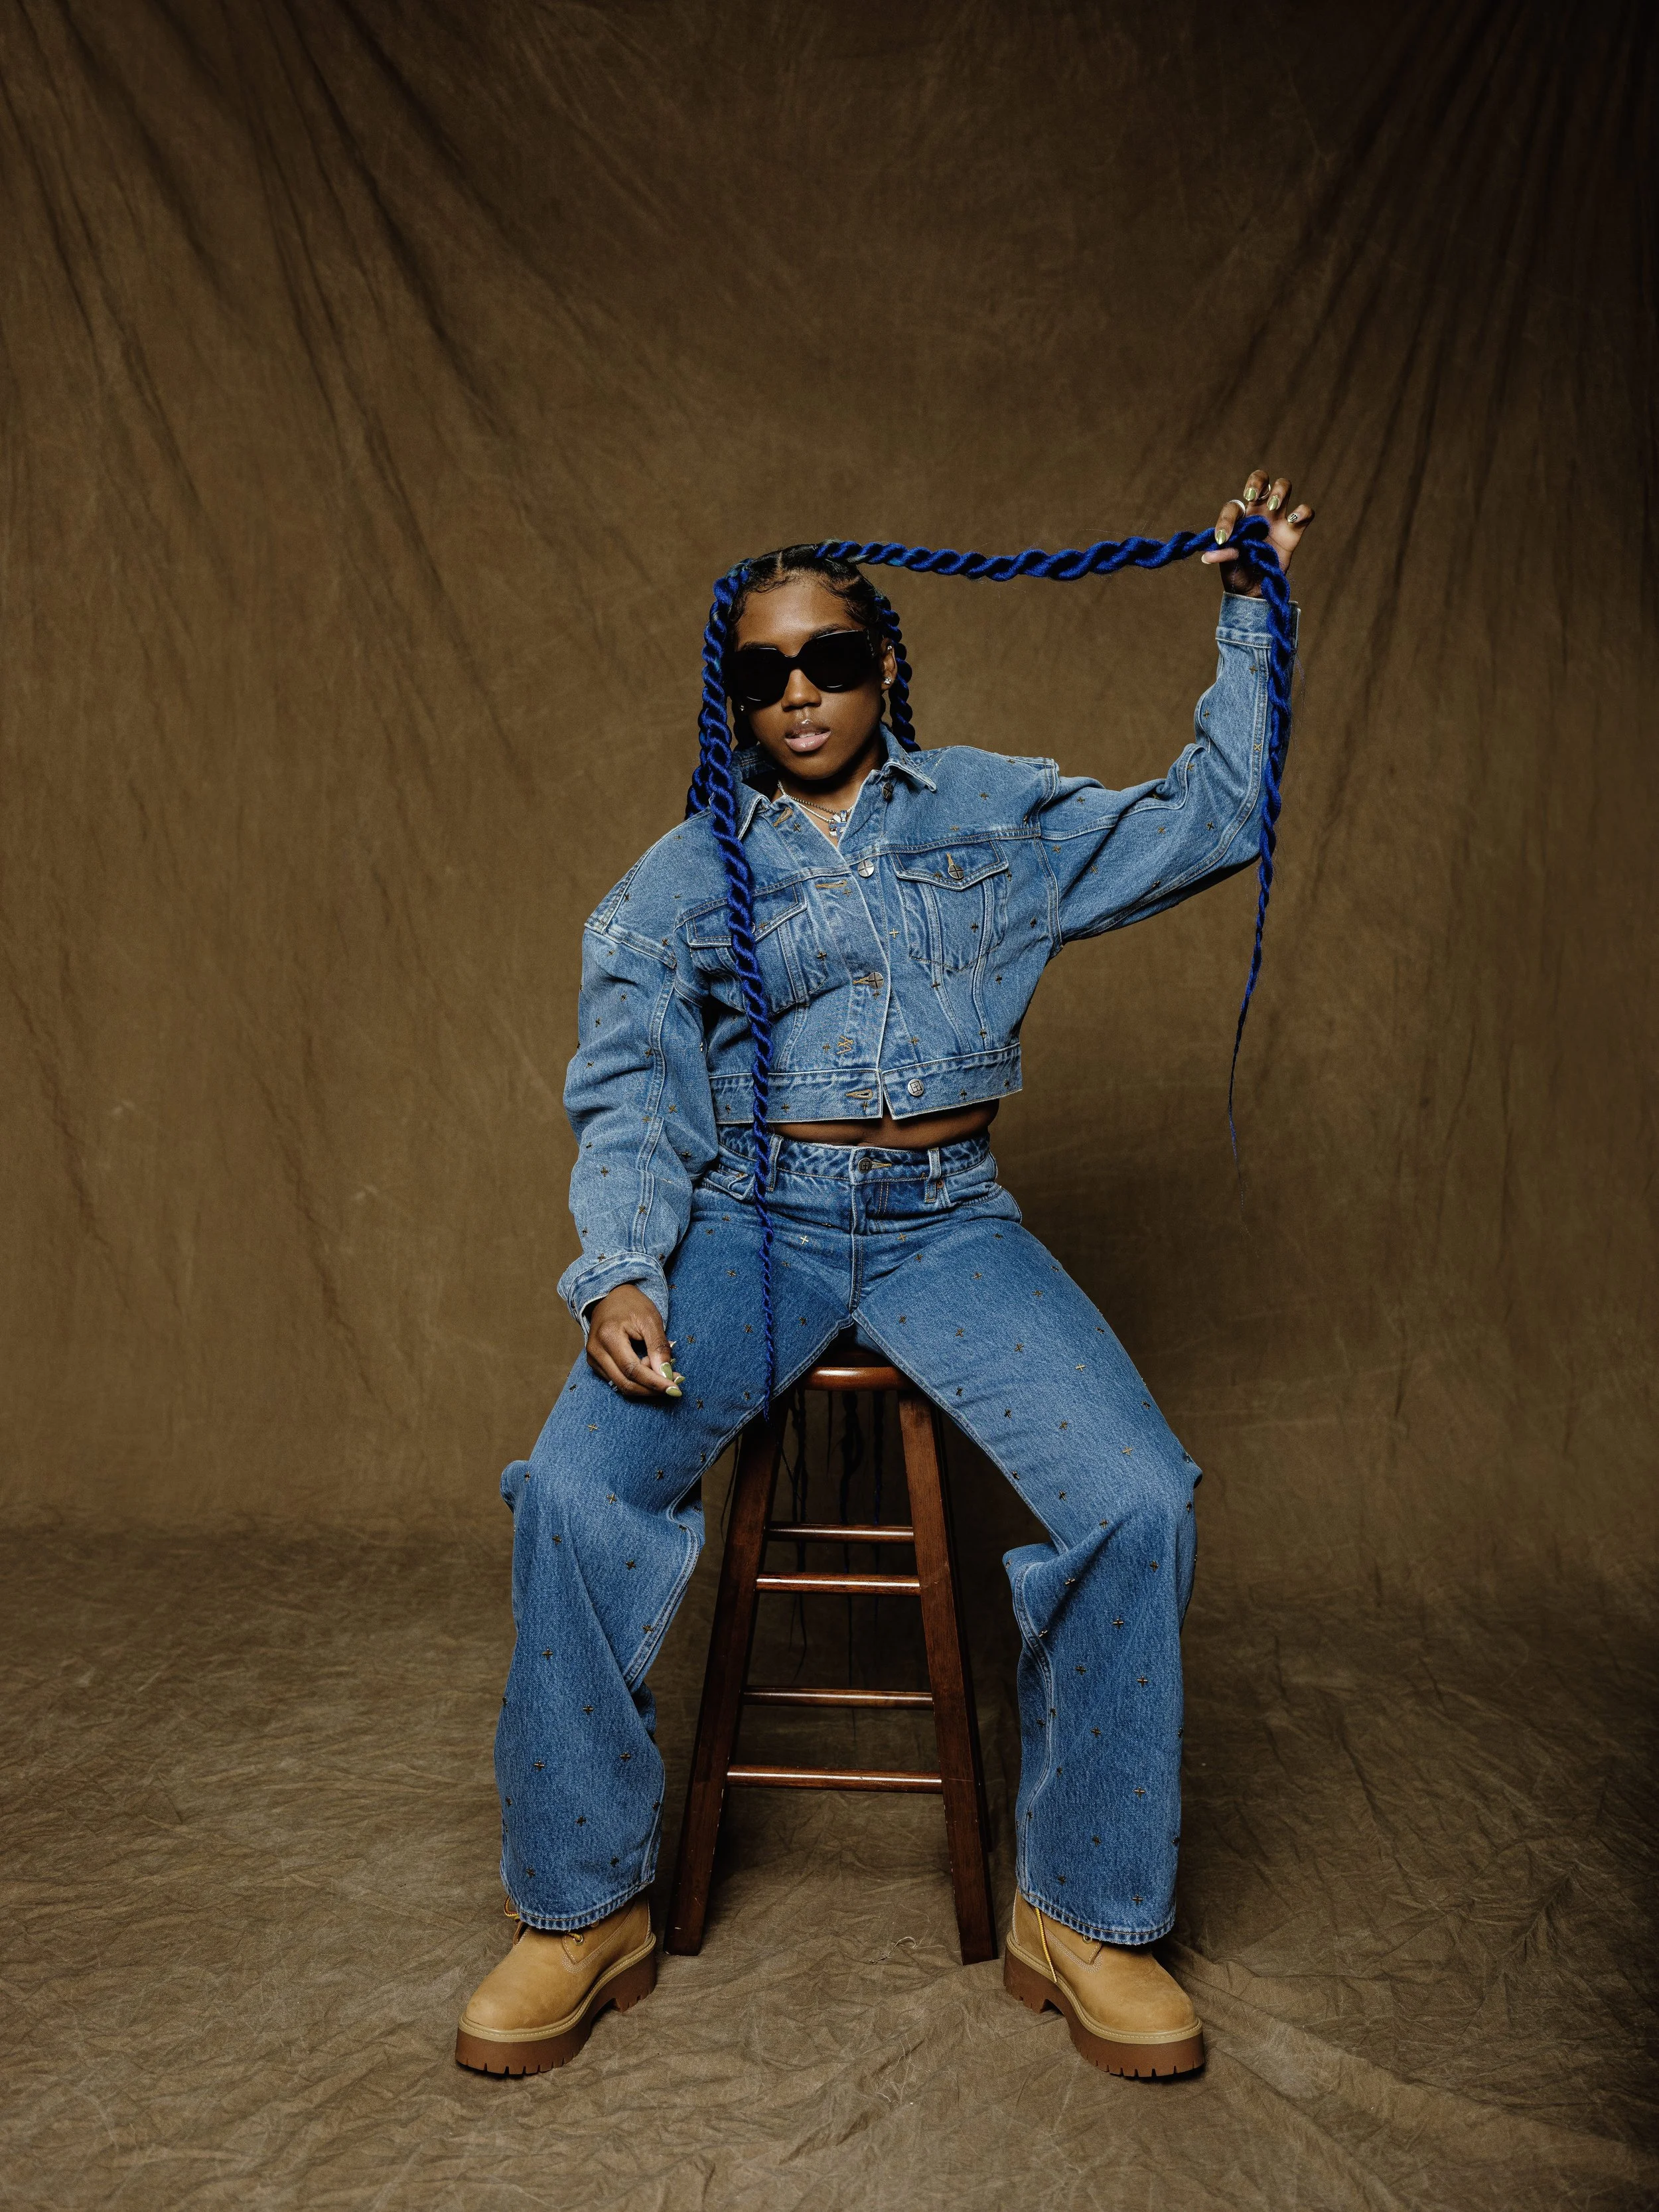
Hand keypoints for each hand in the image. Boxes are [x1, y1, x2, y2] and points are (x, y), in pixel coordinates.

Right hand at [585, 1285, 682, 1398]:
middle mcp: (596, 1350)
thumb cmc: (632, 1304)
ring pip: (621, 1385)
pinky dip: (636, 1380)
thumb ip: (658, 1347)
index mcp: (609, 1336)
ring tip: (663, 1373)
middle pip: (625, 1383)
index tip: (675, 1389)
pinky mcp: (595, 1362)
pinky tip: (649, 1369)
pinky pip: (617, 1380)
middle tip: (673, 1385)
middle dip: (651, 1389)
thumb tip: (666, 1374)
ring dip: (645, 1386)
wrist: (610, 1296)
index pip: (632, 1370)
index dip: (654, 1382)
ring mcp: (593, 1358)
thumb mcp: (651, 1319)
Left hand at [1199, 468, 1314, 595]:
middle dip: (1256, 482)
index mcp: (1240, 518)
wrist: (1255, 590)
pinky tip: (1292, 520)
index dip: (1226, 520)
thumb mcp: (1228, 566)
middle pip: (1261, 479)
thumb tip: (1208, 557)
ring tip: (1273, 507)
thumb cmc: (1239, 572)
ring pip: (1284, 486)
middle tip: (1251, 496)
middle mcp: (1259, 512)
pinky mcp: (1294, 531)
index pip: (1233, 507)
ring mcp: (1278, 518)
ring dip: (1279, 491)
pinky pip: (1305, 513)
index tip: (1223, 539)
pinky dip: (1303, 512)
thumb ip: (1223, 556)